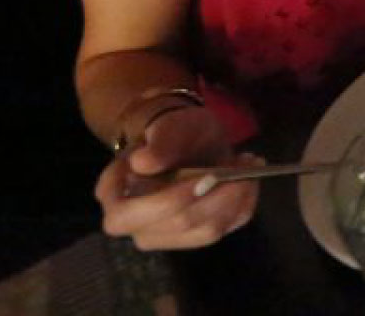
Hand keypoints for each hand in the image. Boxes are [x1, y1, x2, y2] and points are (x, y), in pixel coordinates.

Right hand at [96, 106, 260, 249]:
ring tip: (249, 166)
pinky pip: (227, 228)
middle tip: (242, 165)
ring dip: (235, 199)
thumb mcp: (167, 127)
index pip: (131, 215)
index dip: (170, 201)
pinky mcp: (197, 237)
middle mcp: (136, 226)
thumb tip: (141, 162)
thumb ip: (157, 144)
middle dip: (216, 196)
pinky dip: (244, 204)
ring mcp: (168, 236)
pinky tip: (249, 179)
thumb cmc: (170, 132)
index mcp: (114, 197)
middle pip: (179, 225)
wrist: (186, 141)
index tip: (208, 177)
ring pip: (207, 232)